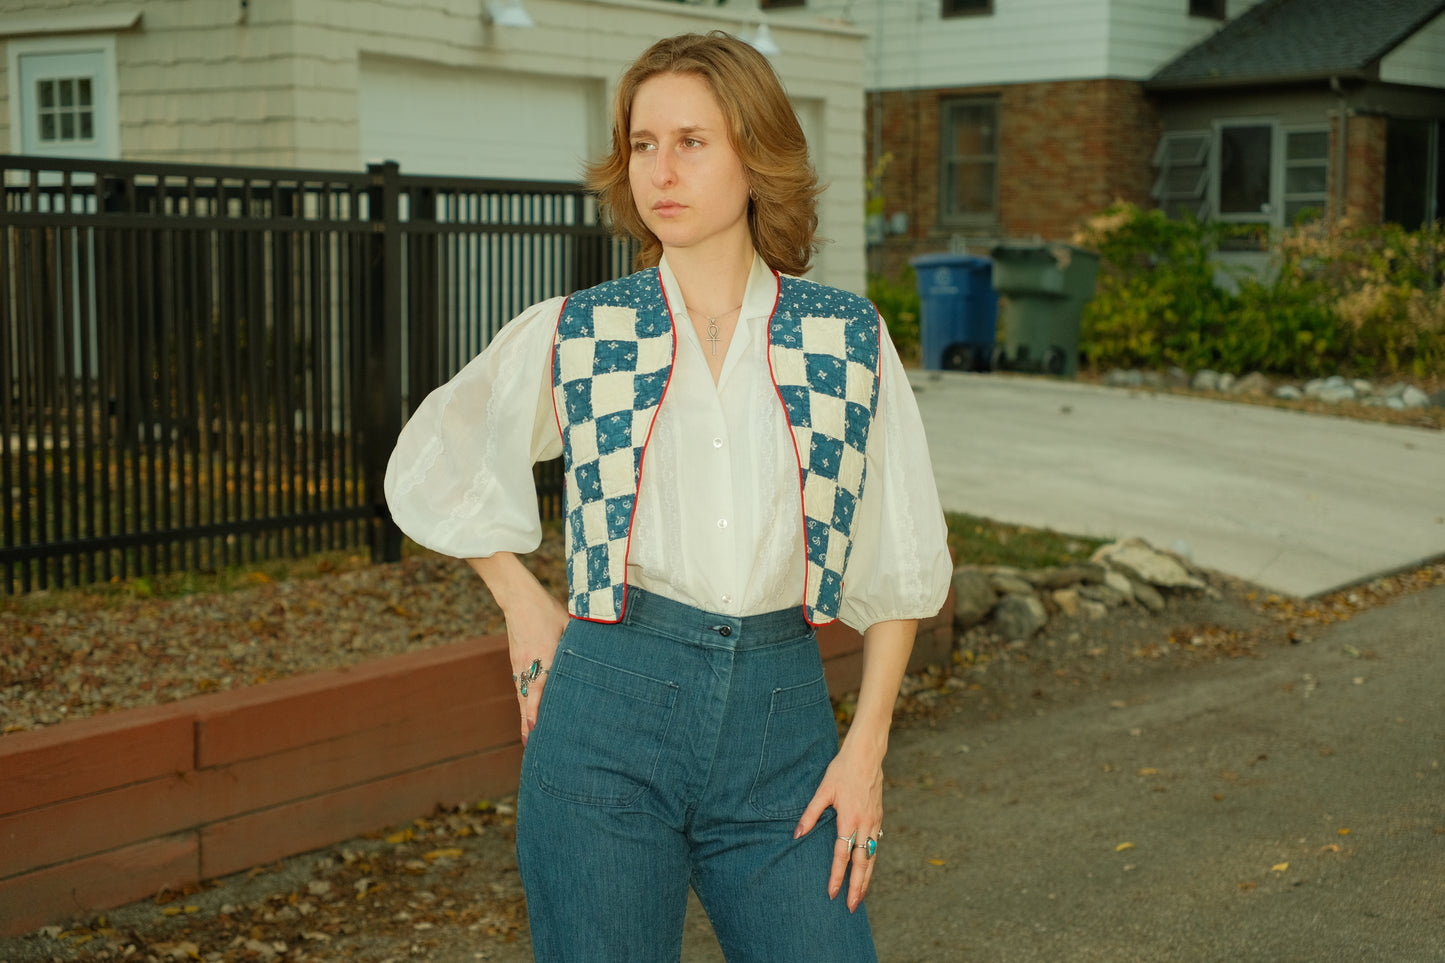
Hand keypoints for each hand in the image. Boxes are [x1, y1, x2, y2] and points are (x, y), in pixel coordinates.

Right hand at [465, 553, 569, 746]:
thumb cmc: (547, 610)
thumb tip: (600, 654)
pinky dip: (523, 704)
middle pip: (527, 700)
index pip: (538, 688)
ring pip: (522, 696)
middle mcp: (528, 665)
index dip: (537, 709)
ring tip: (528, 738)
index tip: (535, 728)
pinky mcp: (516, 662)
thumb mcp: (569, 623)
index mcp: (543, 656)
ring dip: (524, 717)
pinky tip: (527, 714)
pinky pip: (519, 688)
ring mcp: (519, 665)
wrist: (518, 598)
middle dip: (527, 724)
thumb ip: (581, 642)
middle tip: (531, 746)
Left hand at [793, 743, 884, 912]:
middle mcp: (865, 824)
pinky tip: (867, 869)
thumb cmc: (842, 770)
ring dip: (867, 878)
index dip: (836, 876)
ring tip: (861, 896)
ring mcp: (875, 822)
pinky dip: (872, 861)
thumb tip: (797, 834)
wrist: (867, 755)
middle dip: (857, 887)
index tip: (831, 893)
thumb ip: (811, 814)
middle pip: (862, 863)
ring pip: (872, 857)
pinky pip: (876, 845)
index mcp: (849, 819)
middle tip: (852, 906)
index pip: (842, 855)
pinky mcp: (879, 817)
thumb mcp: (823, 790)